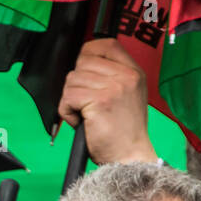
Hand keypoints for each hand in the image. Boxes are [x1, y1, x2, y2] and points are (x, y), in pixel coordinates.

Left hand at [59, 38, 158, 165]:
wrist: (129, 156)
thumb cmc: (123, 132)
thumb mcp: (127, 95)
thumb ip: (111, 76)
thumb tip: (84, 65)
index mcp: (133, 72)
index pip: (106, 44)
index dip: (87, 54)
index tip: (83, 70)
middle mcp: (126, 76)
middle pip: (82, 63)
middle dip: (76, 84)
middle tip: (85, 104)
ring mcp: (114, 87)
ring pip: (72, 80)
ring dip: (70, 100)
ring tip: (85, 115)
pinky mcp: (100, 101)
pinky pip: (68, 97)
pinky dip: (67, 112)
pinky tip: (81, 121)